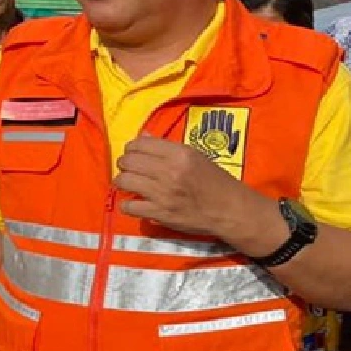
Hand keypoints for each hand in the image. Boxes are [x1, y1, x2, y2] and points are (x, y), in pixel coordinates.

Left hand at [114, 135, 277, 246]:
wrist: (228, 209)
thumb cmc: (214, 181)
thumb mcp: (195, 156)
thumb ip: (167, 147)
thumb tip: (143, 136)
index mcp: (178, 154)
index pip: (141, 143)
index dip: (131, 147)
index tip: (132, 153)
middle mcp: (168, 171)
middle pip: (129, 161)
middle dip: (124, 164)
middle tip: (128, 169)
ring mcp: (162, 193)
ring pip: (125, 181)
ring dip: (122, 181)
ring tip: (127, 184)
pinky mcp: (160, 213)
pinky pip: (130, 206)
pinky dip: (127, 205)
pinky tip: (133, 203)